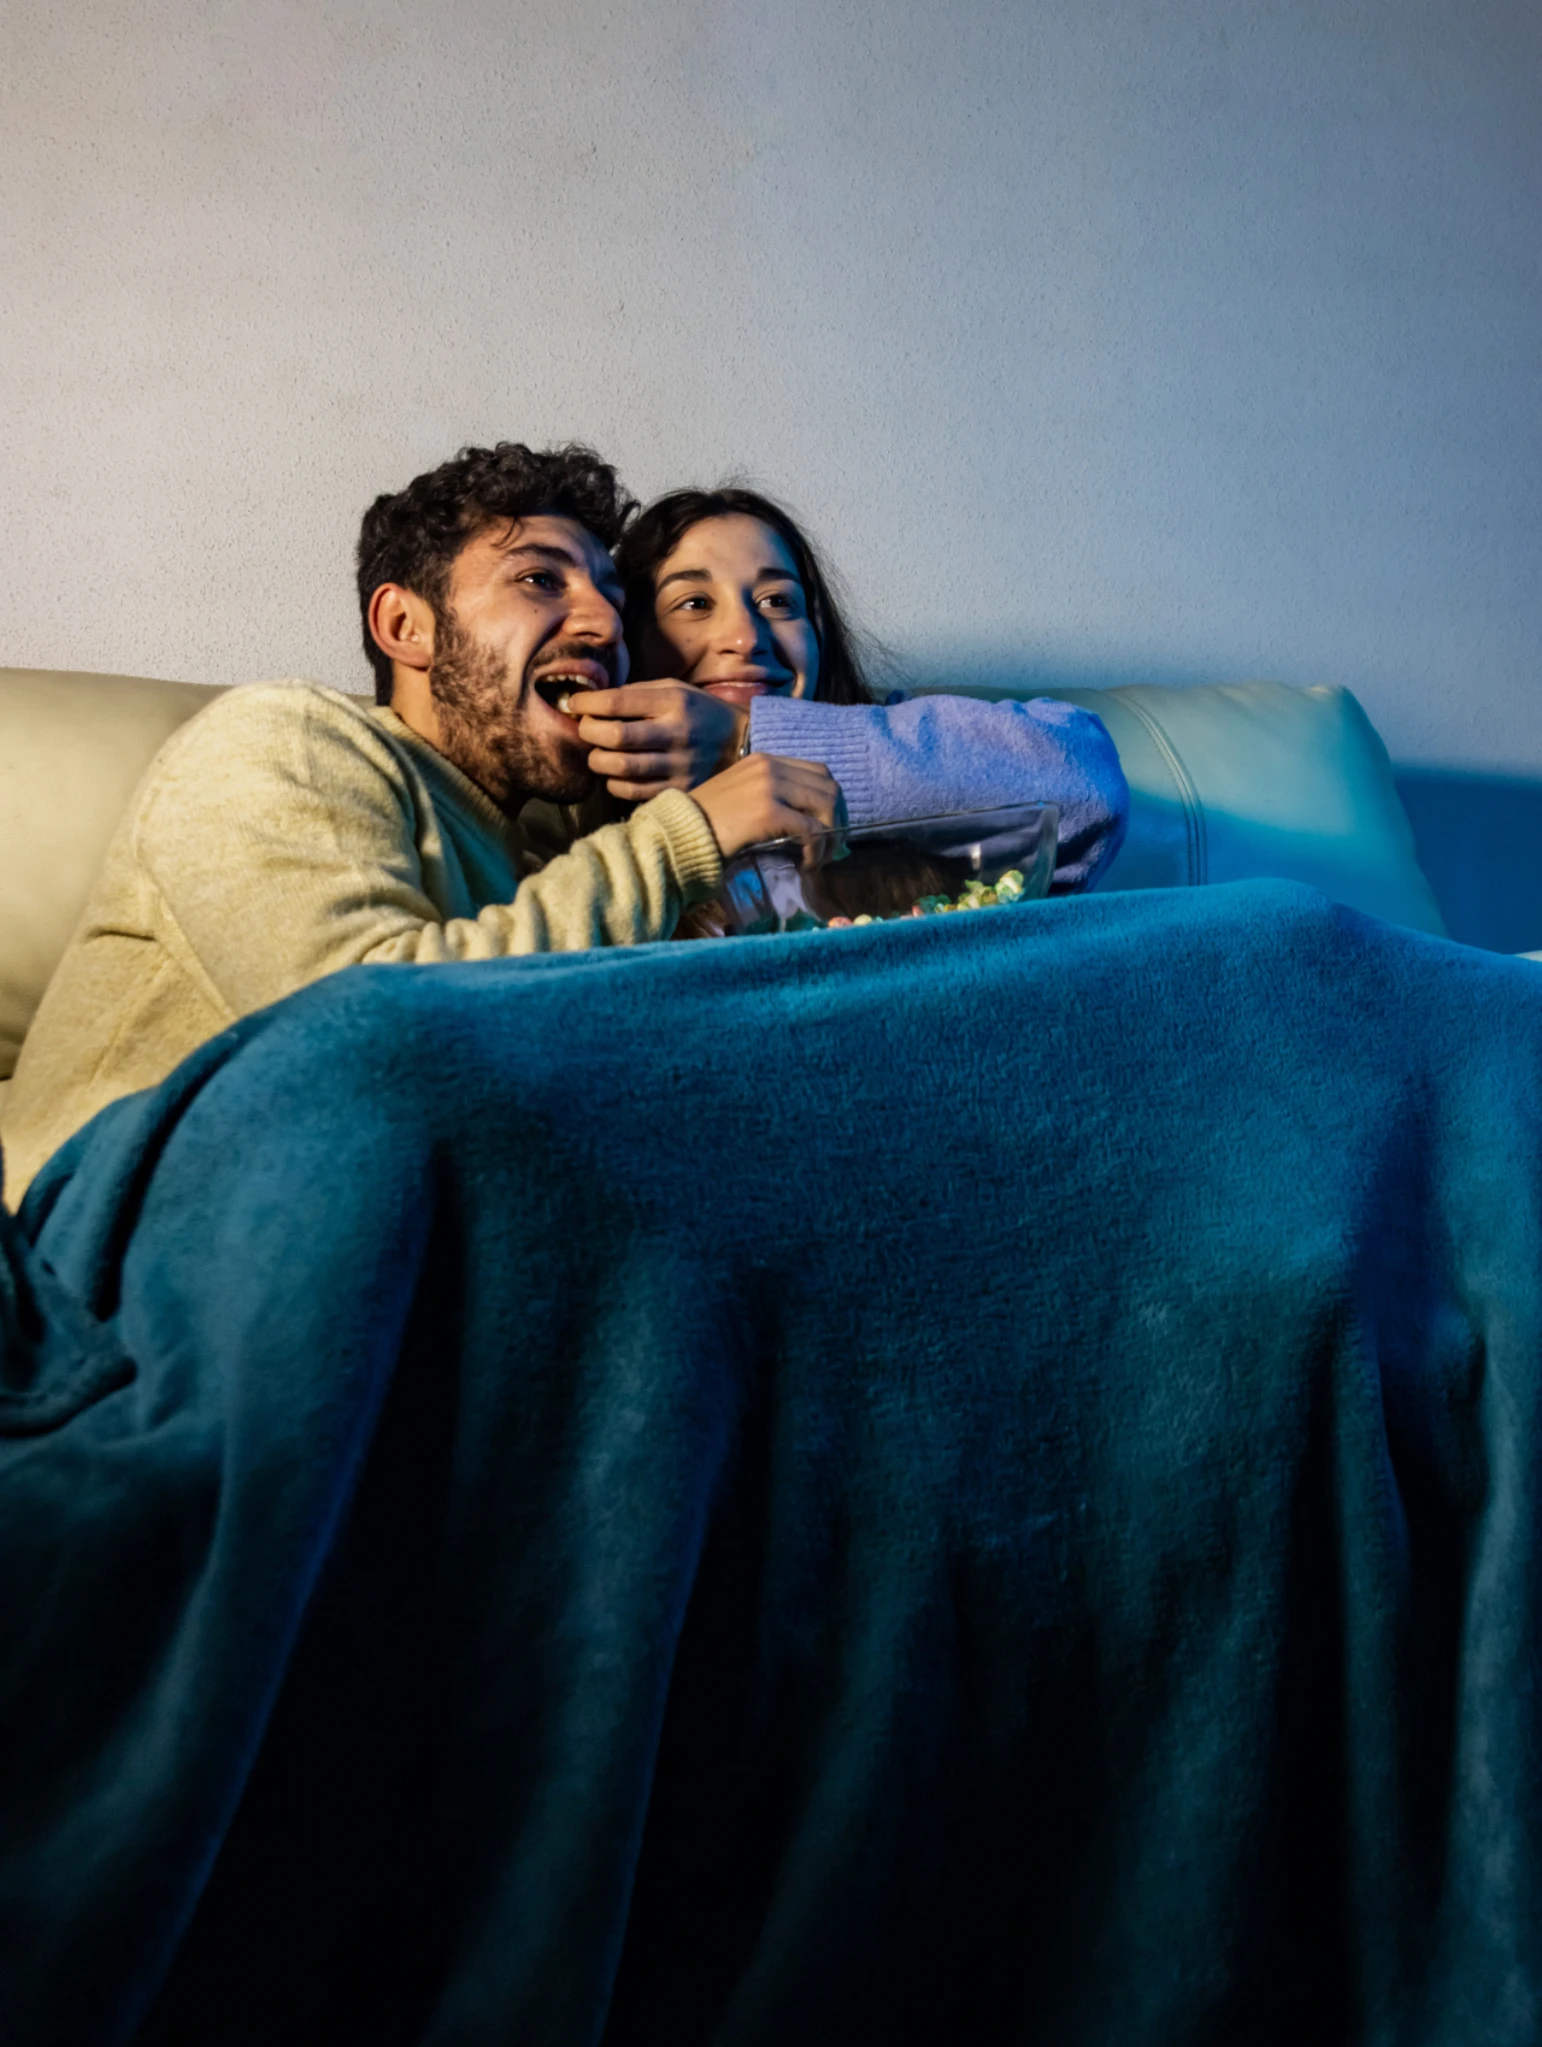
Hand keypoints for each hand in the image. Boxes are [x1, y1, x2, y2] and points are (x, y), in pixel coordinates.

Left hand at [566, 681, 746, 798]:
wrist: (742, 743)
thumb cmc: (698, 712)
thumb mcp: (675, 689)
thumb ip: (636, 693)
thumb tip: (591, 701)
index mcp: (673, 702)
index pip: (616, 701)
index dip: (586, 703)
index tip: (574, 704)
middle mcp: (675, 733)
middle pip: (614, 736)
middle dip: (588, 732)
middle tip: (585, 730)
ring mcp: (678, 766)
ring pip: (619, 768)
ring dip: (597, 760)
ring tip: (600, 753)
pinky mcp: (678, 790)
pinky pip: (631, 792)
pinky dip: (614, 783)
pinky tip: (617, 773)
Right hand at [687, 753, 841, 862]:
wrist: (678, 834)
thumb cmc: (704, 822)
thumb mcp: (740, 796)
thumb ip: (770, 797)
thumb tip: (807, 820)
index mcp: (763, 760)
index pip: (818, 771)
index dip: (830, 799)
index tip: (827, 825)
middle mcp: (770, 766)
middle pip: (828, 786)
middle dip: (836, 818)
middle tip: (829, 845)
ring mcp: (769, 786)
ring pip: (825, 806)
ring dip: (829, 836)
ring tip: (817, 857)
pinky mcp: (768, 812)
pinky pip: (810, 830)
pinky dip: (815, 851)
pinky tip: (805, 864)